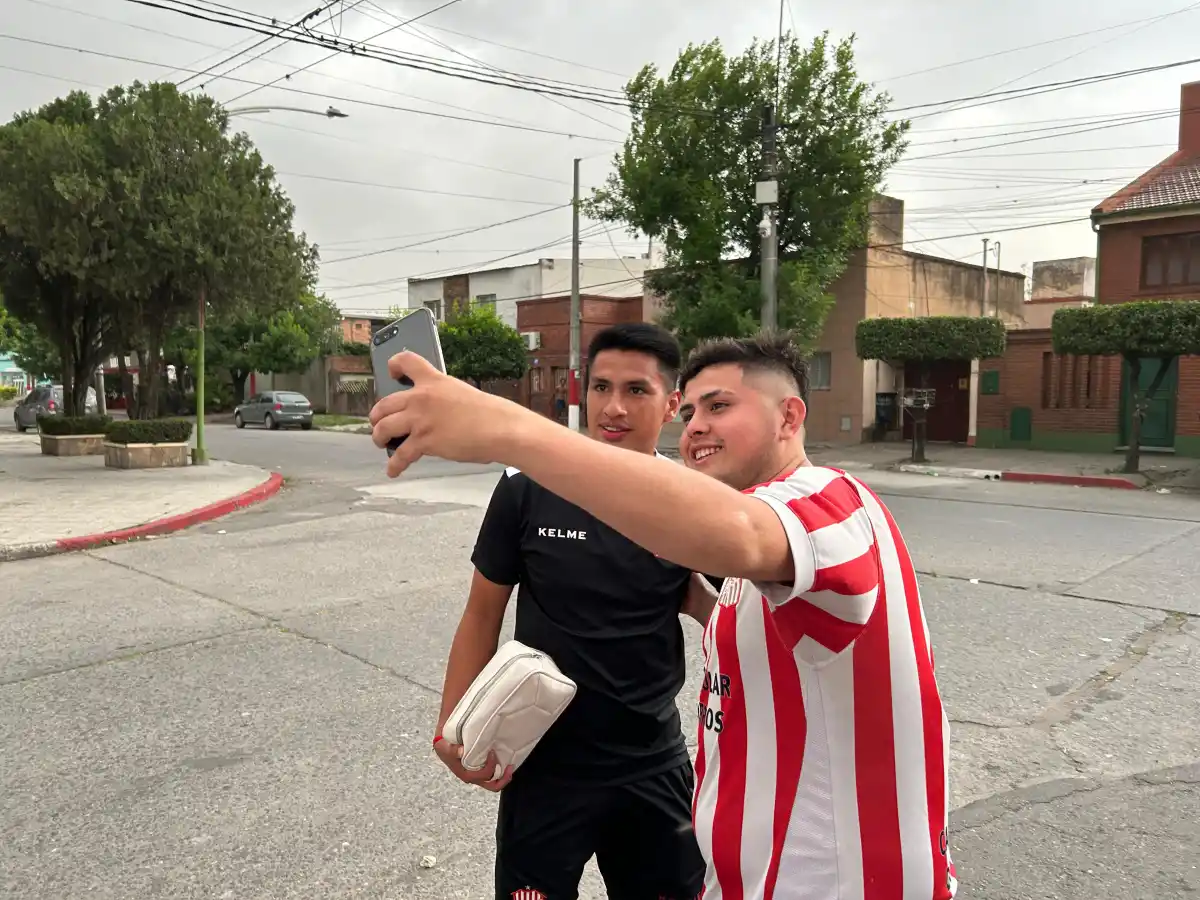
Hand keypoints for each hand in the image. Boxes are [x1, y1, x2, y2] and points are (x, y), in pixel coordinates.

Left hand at [368, 351, 533, 477]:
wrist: (500, 429)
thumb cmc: (490, 414)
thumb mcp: (462, 394)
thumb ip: (442, 399)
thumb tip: (432, 415)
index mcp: (434, 381)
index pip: (406, 361)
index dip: (394, 364)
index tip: (391, 372)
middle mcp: (422, 397)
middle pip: (384, 403)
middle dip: (376, 416)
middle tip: (378, 422)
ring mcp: (420, 419)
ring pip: (384, 427)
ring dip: (379, 437)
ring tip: (381, 442)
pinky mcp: (424, 441)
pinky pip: (400, 455)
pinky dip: (395, 465)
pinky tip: (393, 470)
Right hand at [434, 738, 513, 791]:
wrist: (442, 741)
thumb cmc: (443, 744)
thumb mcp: (442, 746)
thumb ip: (451, 750)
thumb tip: (462, 752)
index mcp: (465, 774)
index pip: (483, 776)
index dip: (491, 766)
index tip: (492, 752)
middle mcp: (472, 777)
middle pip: (491, 786)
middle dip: (503, 778)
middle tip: (510, 766)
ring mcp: (476, 774)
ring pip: (493, 783)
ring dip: (503, 776)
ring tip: (510, 766)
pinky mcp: (479, 769)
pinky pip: (492, 775)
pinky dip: (500, 771)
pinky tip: (504, 761)